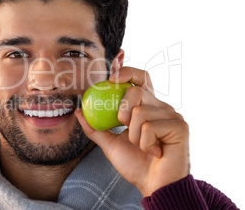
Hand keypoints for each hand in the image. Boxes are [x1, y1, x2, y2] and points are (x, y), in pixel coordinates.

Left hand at [75, 67, 189, 196]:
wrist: (153, 186)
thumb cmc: (136, 165)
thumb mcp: (110, 144)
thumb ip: (96, 128)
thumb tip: (78, 111)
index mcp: (147, 107)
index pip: (140, 78)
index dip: (128, 72)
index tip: (111, 78)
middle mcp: (161, 107)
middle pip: (136, 90)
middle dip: (122, 111)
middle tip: (124, 128)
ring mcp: (172, 115)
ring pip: (140, 112)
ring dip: (134, 136)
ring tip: (144, 147)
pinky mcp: (180, 126)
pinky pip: (150, 127)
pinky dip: (145, 144)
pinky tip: (154, 152)